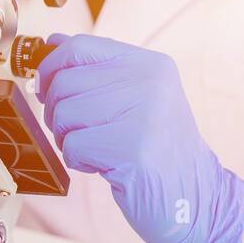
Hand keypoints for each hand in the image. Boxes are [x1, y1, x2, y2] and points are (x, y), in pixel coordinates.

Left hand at [37, 34, 243, 242]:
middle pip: (64, 83)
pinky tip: (106, 167)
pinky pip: (73, 146)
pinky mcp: (132, 148)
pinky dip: (79, 162)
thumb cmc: (156, 151)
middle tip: (81, 133)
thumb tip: (51, 42)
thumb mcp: (134, 100)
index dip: (50, 68)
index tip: (46, 89)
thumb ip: (96, 70)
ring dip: (68, 139)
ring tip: (98, 150)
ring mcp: (143, 113)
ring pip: (64, 115)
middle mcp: (149, 81)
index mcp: (150, 64)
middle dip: (57, 114)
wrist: (197, 200)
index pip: (79, 46)